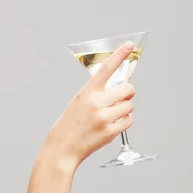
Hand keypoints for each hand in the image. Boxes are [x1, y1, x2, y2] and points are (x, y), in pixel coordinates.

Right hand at [45, 41, 136, 170]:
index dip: (119, 55)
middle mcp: (96, 103)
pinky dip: (124, 121)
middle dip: (127, 92)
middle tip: (121, 97)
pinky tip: (112, 124)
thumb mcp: (78, 102)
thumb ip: (96, 94)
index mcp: (87, 92)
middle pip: (128, 89)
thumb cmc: (69, 124)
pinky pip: (128, 121)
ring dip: (124, 109)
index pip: (106, 69)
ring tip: (111, 114)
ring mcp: (104, 118)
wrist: (62, 147)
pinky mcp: (110, 132)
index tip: (129, 45)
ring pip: (130, 106)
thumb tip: (119, 90)